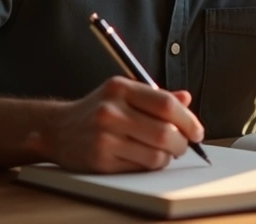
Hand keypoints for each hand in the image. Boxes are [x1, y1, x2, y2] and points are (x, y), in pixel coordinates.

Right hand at [27, 77, 204, 172]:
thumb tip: (186, 99)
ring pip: (156, 154)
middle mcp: (111, 110)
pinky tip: (147, 158)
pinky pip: (141, 167)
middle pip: (164, 132)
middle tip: (184, 145)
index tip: (197, 131)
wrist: (57, 129)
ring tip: (165, 152)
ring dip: (168, 156)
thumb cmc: (98, 110)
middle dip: (182, 142)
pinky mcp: (101, 159)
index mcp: (120, 88)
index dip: (189, 120)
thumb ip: (156, 97)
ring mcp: (104, 136)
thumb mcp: (124, 94)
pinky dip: (152, 165)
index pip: (166, 104)